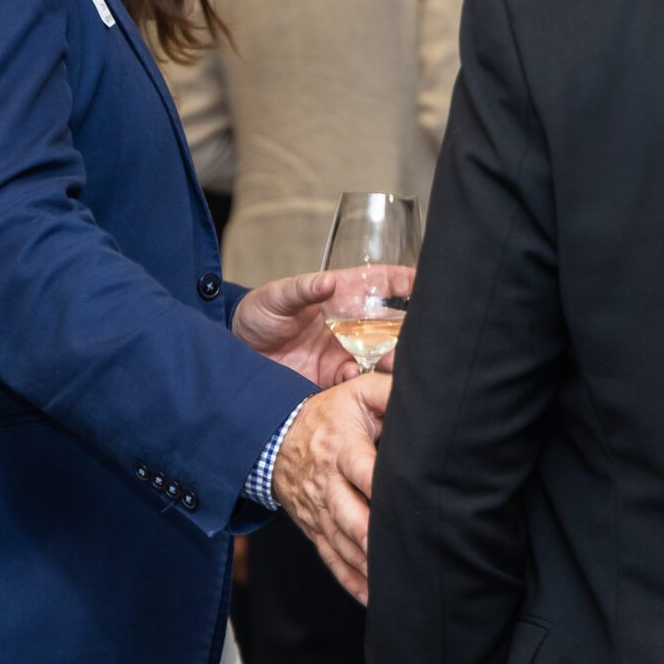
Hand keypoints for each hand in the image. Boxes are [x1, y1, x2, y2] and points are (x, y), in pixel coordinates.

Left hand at [235, 269, 412, 385]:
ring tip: (391, 364)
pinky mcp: (333, 377)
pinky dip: (363, 382)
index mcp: (341, 295)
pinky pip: (357, 381)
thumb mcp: (277, 296)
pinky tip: (361, 381)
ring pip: (379, 355)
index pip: (380, 283)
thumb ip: (302, 289)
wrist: (236, 355)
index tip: (427, 280)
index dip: (405, 281)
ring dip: (389, 360)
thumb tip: (328, 282)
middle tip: (416, 338)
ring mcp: (344, 351)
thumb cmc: (258, 314)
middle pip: (389, 324)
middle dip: (407, 330)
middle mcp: (350, 324)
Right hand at [270, 368, 393, 601]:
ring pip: (341, 543)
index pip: (362, 469)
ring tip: (391, 583)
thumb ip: (389, 392)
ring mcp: (318, 511)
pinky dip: (352, 581)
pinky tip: (374, 598)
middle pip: (347, 513)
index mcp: (340, 448)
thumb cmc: (327, 416)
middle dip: (367, 535)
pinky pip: (332, 559)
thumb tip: (427, 396)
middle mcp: (327, 483)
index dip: (378, 486)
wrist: (272, 440)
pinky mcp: (315, 530)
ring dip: (364, 564)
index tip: (402, 501)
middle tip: (388, 551)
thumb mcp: (354, 393)